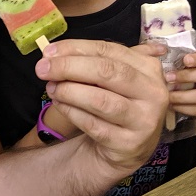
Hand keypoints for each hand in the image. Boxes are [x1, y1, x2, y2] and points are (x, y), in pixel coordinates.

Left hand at [34, 40, 168, 175]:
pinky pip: (94, 124)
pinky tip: (60, 105)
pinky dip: (72, 112)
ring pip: (100, 100)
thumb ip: (89, 61)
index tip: (48, 51)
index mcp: (149, 67)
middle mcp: (153, 92)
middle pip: (107, 72)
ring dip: (69, 91)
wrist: (124, 147)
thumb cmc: (116, 102)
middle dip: (69, 67)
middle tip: (42, 69)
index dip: (76, 48)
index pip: (109, 50)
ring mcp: (144, 120)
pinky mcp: (130, 144)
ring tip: (52, 88)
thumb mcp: (112, 78)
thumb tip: (51, 53)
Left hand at [165, 51, 195, 119]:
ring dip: (183, 96)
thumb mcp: (185, 71)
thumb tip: (154, 57)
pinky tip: (173, 107)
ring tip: (168, 96)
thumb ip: (175, 65)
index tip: (185, 59)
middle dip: (187, 76)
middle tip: (168, 78)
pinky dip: (185, 109)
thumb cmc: (190, 81)